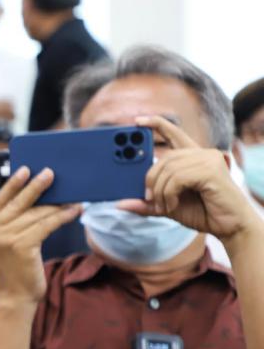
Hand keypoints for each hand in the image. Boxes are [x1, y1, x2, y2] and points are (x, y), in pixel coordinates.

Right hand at [0, 166, 81, 306]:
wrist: (14, 298)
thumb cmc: (15, 272)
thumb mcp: (7, 246)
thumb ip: (13, 225)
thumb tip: (39, 202)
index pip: (0, 200)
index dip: (13, 184)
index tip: (25, 170)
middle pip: (17, 202)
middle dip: (35, 186)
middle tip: (49, 173)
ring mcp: (6, 239)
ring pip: (36, 213)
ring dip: (56, 204)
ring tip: (72, 197)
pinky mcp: (22, 246)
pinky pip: (46, 224)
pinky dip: (62, 216)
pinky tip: (73, 211)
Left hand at [117, 116, 261, 246]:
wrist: (228, 226)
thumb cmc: (202, 213)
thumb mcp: (167, 206)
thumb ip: (147, 203)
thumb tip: (121, 204)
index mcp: (192, 157)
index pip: (174, 133)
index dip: (156, 124)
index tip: (137, 121)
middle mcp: (202, 154)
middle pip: (164, 158)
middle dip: (151, 179)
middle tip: (149, 198)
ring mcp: (208, 159)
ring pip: (168, 169)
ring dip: (160, 191)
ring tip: (164, 206)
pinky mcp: (211, 169)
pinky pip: (178, 177)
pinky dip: (169, 194)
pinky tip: (172, 205)